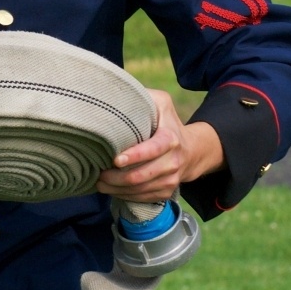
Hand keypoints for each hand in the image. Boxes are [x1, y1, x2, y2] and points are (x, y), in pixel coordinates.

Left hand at [96, 90, 223, 202]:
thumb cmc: (167, 123)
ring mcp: (170, 180)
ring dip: (116, 189)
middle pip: (141, 176)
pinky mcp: (166, 192)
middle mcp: (173, 162)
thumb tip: (116, 91)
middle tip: (98, 173)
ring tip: (99, 182)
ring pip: (139, 190)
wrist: (192, 151)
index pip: (153, 150)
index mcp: (170, 139)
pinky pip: (141, 199)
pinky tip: (112, 189)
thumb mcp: (162, 103)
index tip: (116, 159)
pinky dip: (124, 195)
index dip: (134, 156)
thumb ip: (143, 96)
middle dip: (116, 177)